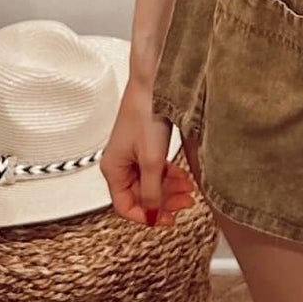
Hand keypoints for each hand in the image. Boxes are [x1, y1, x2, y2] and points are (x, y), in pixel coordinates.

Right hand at [101, 94, 198, 228]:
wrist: (154, 82)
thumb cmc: (146, 112)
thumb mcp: (152, 159)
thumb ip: (151, 190)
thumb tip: (153, 213)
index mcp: (113, 169)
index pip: (125, 206)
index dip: (146, 216)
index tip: (167, 219)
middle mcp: (119, 163)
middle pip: (140, 195)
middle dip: (164, 202)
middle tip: (185, 204)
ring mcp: (132, 154)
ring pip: (150, 183)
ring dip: (169, 189)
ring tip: (189, 191)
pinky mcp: (144, 145)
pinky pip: (155, 169)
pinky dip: (170, 175)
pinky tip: (184, 177)